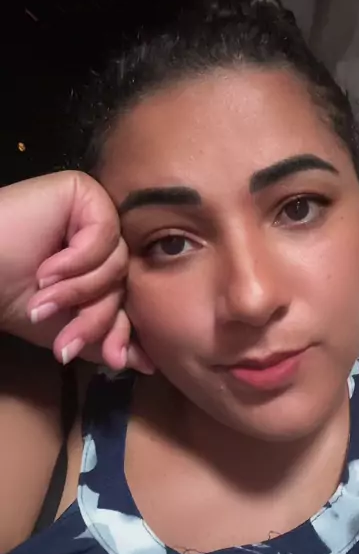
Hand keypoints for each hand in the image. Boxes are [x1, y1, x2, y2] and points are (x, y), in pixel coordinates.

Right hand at [0, 171, 152, 372]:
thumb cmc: (12, 298)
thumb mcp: (69, 327)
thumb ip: (107, 337)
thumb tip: (151, 362)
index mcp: (102, 259)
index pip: (127, 294)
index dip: (121, 329)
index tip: (113, 360)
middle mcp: (103, 232)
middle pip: (124, 280)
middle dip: (95, 316)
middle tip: (64, 342)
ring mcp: (95, 210)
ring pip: (118, 261)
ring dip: (79, 290)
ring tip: (45, 302)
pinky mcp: (84, 190)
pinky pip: (104, 232)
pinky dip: (77, 259)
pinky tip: (46, 269)